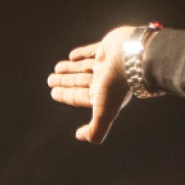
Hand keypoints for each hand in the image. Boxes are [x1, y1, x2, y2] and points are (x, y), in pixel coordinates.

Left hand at [47, 25, 134, 143]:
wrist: (134, 58)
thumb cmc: (117, 85)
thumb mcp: (103, 112)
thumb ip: (95, 130)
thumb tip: (80, 136)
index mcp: (103, 96)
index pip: (79, 96)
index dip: (66, 95)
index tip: (53, 92)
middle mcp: (105, 81)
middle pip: (80, 82)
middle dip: (65, 82)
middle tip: (50, 80)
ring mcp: (106, 64)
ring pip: (84, 68)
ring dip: (70, 69)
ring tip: (57, 68)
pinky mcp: (108, 48)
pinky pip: (92, 51)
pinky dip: (82, 54)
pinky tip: (72, 56)